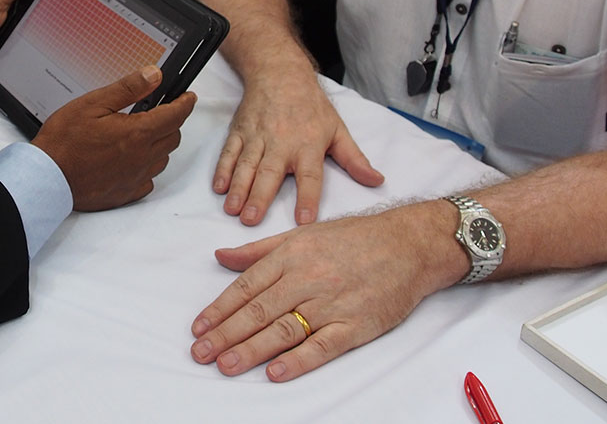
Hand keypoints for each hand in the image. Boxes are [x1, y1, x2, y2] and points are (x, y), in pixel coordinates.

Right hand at [33, 66, 194, 210]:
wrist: (47, 177)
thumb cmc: (64, 142)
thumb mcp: (93, 103)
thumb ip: (128, 89)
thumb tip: (155, 75)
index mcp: (137, 133)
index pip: (175, 115)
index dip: (185, 103)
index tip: (188, 96)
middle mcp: (141, 157)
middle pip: (173, 137)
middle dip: (171, 121)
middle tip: (159, 111)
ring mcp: (135, 178)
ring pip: (162, 159)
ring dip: (160, 144)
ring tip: (141, 133)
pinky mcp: (125, 193)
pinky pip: (148, 180)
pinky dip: (146, 167)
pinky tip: (131, 159)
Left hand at [189, 201, 460, 380]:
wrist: (408, 245)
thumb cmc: (353, 238)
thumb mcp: (301, 235)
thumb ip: (258, 251)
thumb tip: (220, 256)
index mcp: (291, 256)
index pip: (246, 287)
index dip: (219, 309)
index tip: (198, 328)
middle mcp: (307, 279)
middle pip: (259, 311)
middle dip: (226, 334)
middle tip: (200, 353)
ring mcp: (332, 304)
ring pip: (284, 330)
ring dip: (251, 350)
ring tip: (225, 365)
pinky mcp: (356, 325)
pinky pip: (323, 347)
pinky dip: (298, 361)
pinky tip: (275, 372)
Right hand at [214, 75, 381, 225]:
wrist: (280, 73)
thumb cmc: (310, 104)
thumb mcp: (337, 130)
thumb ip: (354, 159)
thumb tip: (377, 180)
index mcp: (308, 145)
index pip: (310, 176)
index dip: (307, 198)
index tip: (303, 221)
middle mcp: (281, 143)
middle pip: (270, 174)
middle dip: (259, 197)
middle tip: (251, 220)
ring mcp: (257, 137)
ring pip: (247, 166)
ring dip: (239, 188)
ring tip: (233, 210)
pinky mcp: (239, 131)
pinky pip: (230, 153)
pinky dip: (223, 170)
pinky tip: (219, 187)